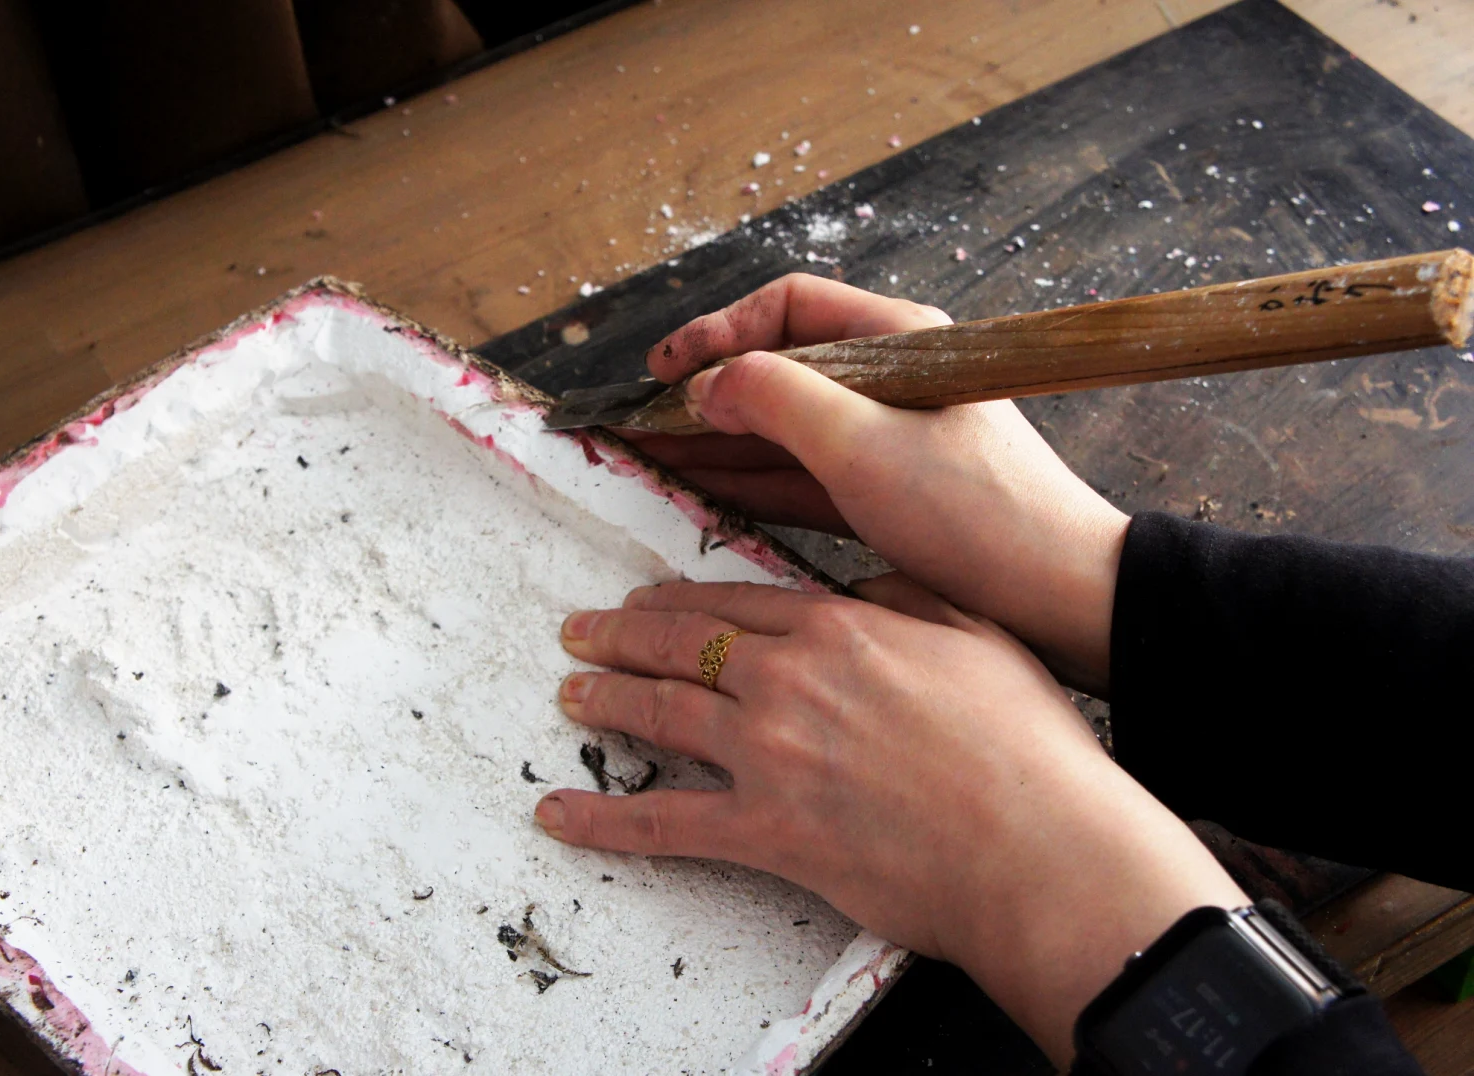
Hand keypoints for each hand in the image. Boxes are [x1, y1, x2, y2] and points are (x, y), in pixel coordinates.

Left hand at [535, 578, 1244, 1064]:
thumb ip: (909, 597)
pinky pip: (663, 823)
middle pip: (681, 644)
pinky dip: (603, 821)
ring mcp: (769, 755)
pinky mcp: (765, 832)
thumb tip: (863, 586)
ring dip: (606, 700)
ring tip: (572, 694)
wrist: (1044, 847)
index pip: (735, 601)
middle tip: (582, 631)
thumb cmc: (1029, 746)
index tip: (648, 600)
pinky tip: (560, 815)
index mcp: (841, 627)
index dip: (680, 600)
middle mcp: (790, 679)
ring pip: (662, 713)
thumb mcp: (978, 634)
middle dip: (622, 634)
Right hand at [625, 274, 1127, 693]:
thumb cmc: (975, 510)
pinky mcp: (887, 494)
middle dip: (704, 394)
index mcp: (898, 341)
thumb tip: (708, 384)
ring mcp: (888, 440)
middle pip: (778, 370)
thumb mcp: (862, 445)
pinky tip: (702, 489)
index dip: (719, 330)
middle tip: (637, 421)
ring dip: (718, 442)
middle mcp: (890, 382)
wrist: (1059, 593)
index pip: (789, 307)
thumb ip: (775, 399)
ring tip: (648, 457)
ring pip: (784, 429)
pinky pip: (802, 476)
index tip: (664, 369)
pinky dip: (751, 481)